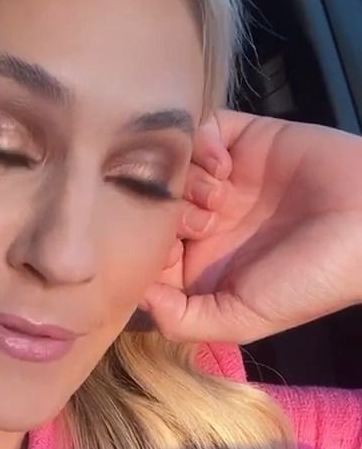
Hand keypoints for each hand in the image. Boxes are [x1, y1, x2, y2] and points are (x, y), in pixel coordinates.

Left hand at [138, 109, 361, 343]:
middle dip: (163, 212)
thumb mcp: (243, 319)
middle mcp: (208, 223)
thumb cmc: (312, 279)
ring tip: (221, 194)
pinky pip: (200, 128)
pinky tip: (227, 164)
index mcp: (202, 268)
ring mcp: (224, 180)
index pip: (143, 253)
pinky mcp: (244, 139)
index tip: (153, 251)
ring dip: (185, 179)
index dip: (139, 250)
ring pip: (170, 166)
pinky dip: (202, 142)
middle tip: (200, 221)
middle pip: (150, 206)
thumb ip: (183, 321)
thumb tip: (137, 298)